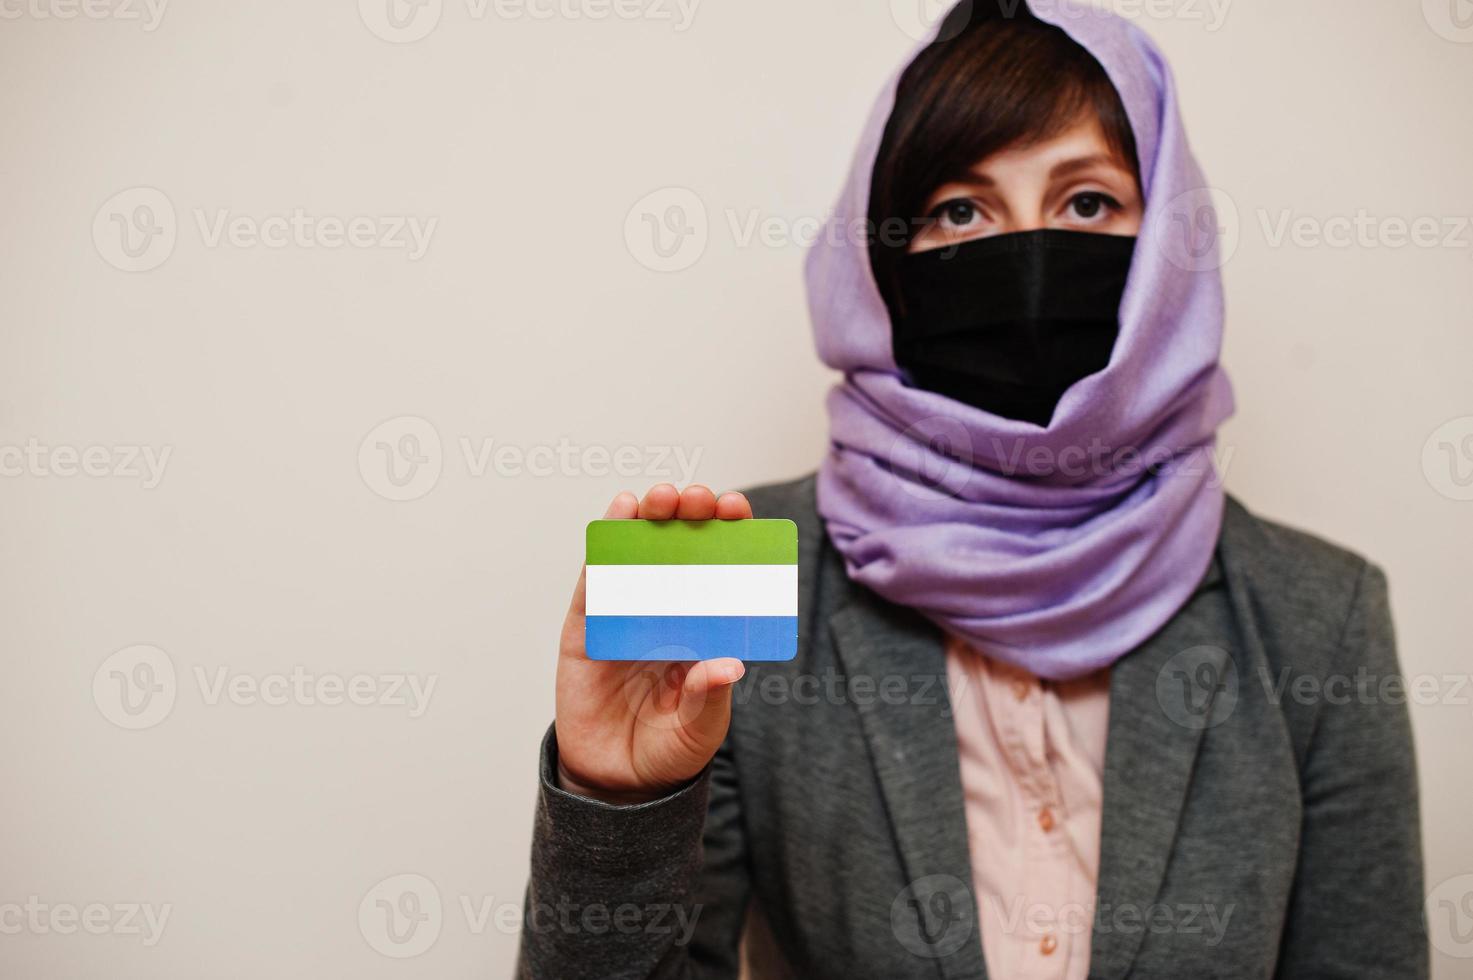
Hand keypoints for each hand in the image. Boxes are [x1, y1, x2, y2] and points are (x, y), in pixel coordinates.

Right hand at [554, 484, 750, 804]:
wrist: (615, 782)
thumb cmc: (668, 749)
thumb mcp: (700, 728)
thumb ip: (710, 696)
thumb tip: (729, 666)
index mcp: (704, 626)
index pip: (721, 568)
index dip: (729, 534)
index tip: (735, 509)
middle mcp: (668, 611)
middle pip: (681, 549)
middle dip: (690, 515)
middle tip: (699, 499)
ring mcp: (626, 615)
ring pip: (639, 553)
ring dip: (650, 517)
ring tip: (661, 497)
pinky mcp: (587, 627)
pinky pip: (596, 580)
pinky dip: (606, 545)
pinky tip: (619, 513)